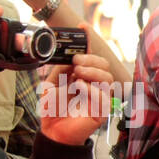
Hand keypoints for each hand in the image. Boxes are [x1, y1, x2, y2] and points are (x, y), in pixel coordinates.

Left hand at [38, 25, 114, 144]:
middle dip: (91, 59)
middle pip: (104, 65)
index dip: (89, 40)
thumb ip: (60, 70)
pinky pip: (103, 97)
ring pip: (107, 79)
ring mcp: (100, 98)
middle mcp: (95, 85)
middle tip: (76, 62)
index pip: (92, 56)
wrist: (52, 131)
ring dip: (91, 72)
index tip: (82, 26)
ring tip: (77, 75)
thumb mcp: (52, 83)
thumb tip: (69, 58)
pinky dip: (91, 89)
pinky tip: (79, 87)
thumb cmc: (54, 109)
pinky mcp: (102, 112)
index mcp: (84, 76)